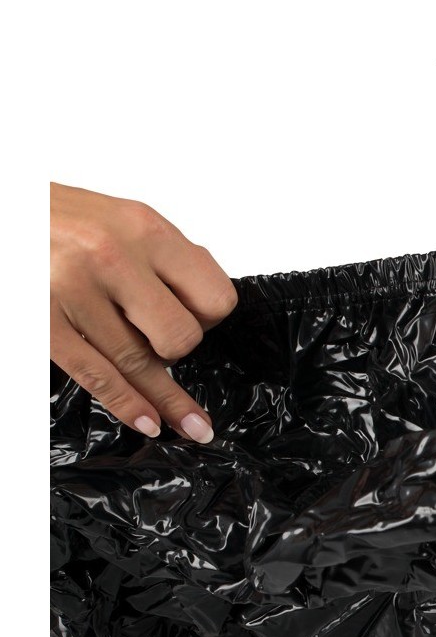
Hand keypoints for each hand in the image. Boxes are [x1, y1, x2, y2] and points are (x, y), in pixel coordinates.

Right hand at [50, 183, 237, 439]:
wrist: (1, 213)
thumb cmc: (59, 216)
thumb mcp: (123, 217)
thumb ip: (164, 257)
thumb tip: (204, 302)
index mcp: (145, 229)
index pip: (213, 297)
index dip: (210, 318)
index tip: (199, 323)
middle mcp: (114, 258)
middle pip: (180, 336)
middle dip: (179, 351)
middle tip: (164, 345)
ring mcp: (75, 293)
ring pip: (138, 362)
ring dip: (164, 397)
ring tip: (189, 423)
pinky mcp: (43, 323)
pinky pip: (97, 376)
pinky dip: (128, 404)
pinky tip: (147, 421)